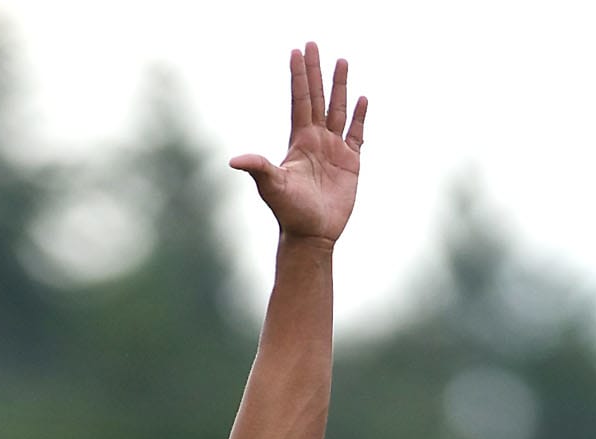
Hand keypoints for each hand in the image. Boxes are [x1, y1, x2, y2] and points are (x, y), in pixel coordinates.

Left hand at [231, 43, 366, 244]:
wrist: (310, 236)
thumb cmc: (289, 213)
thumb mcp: (272, 186)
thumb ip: (258, 168)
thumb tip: (234, 160)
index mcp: (299, 141)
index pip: (300, 101)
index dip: (299, 77)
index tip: (297, 51)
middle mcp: (316, 141)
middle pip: (318, 98)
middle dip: (316, 72)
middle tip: (314, 44)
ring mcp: (334, 150)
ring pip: (338, 110)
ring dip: (340, 87)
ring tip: (342, 61)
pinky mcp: (350, 163)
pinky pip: (357, 134)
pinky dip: (360, 117)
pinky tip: (362, 99)